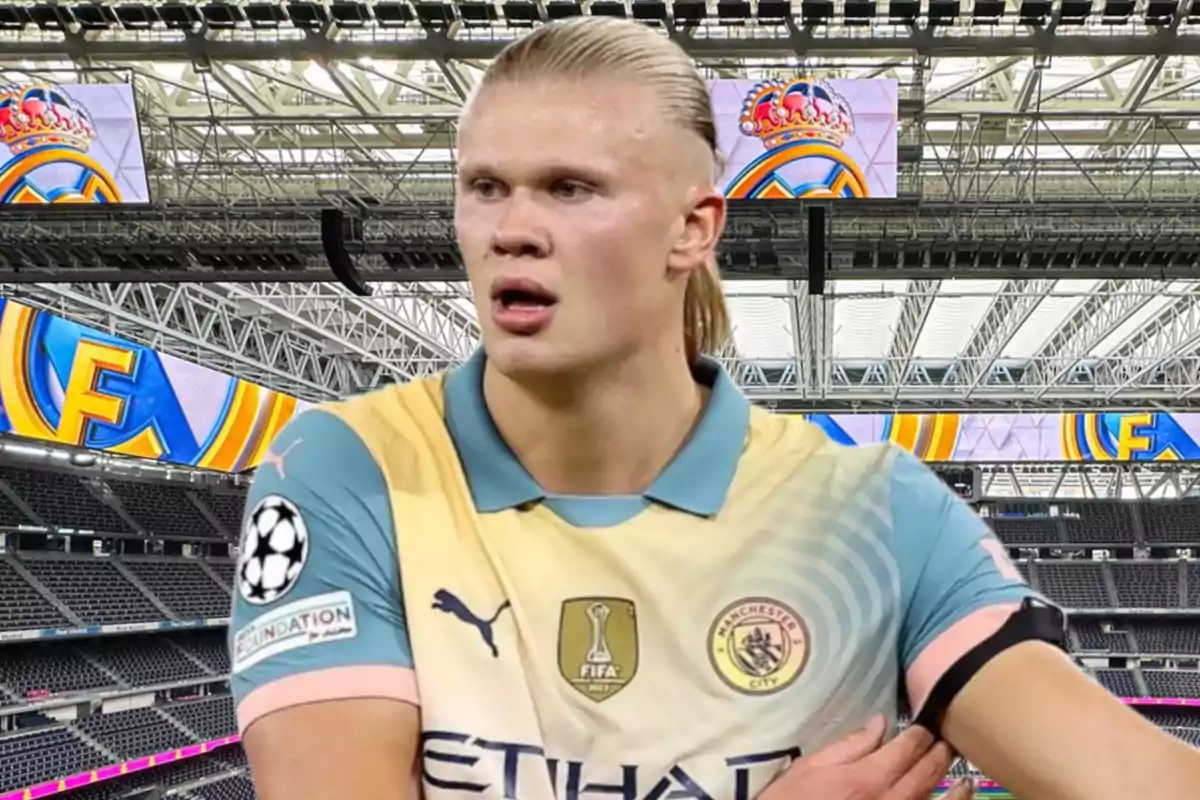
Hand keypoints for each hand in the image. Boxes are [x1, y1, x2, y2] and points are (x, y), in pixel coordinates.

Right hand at [758, 717, 975, 799]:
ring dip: (956, 791)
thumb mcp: (810, 768)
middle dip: (938, 754)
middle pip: (925, 774)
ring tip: (965, 780)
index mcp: (867, 778)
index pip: (905, 749)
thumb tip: (880, 723)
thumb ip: (850, 745)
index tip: (923, 727)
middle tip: (946, 742)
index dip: (918, 734)